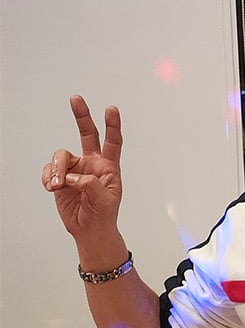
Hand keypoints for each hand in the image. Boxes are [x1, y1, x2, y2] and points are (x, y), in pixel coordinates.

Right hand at [43, 96, 123, 241]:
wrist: (88, 229)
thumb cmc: (103, 214)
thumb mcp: (104, 200)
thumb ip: (91, 184)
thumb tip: (73, 176)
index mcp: (109, 167)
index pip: (113, 142)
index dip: (113, 125)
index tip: (112, 109)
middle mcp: (92, 163)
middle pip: (87, 134)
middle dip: (82, 116)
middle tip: (76, 99)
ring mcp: (75, 169)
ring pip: (61, 156)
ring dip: (56, 169)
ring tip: (57, 185)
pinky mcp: (60, 177)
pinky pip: (49, 170)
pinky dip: (48, 177)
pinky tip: (52, 188)